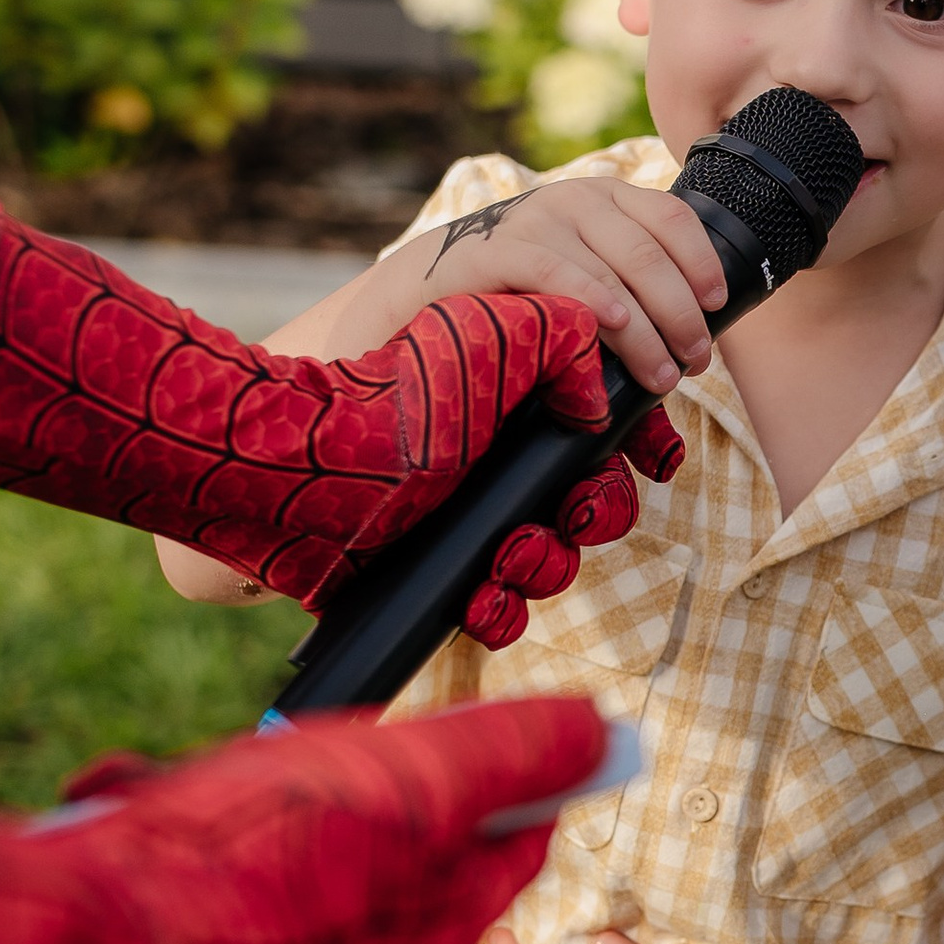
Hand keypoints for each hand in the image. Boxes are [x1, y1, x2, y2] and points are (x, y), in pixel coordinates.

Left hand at [289, 290, 685, 644]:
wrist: (290, 476)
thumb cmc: (387, 395)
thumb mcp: (486, 332)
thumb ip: (562, 331)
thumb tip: (605, 387)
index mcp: (516, 394)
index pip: (603, 423)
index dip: (634, 445)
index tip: (653, 461)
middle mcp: (495, 455)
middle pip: (590, 499)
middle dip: (593, 515)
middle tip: (572, 515)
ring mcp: (467, 517)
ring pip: (552, 560)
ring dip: (545, 567)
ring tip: (508, 559)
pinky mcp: (438, 573)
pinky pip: (500, 610)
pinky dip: (500, 612)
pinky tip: (480, 599)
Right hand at [385, 172, 731, 398]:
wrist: (436, 283)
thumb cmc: (529, 289)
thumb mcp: (586, 269)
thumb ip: (631, 283)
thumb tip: (695, 338)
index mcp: (606, 198)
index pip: (672, 218)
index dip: (702, 262)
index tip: (717, 306)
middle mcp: (575, 200)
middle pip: (648, 254)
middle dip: (680, 314)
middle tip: (693, 359)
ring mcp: (535, 221)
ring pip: (610, 274)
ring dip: (644, 331)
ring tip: (662, 375)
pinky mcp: (497, 250)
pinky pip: (554, 272)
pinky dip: (589, 298)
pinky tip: (612, 324)